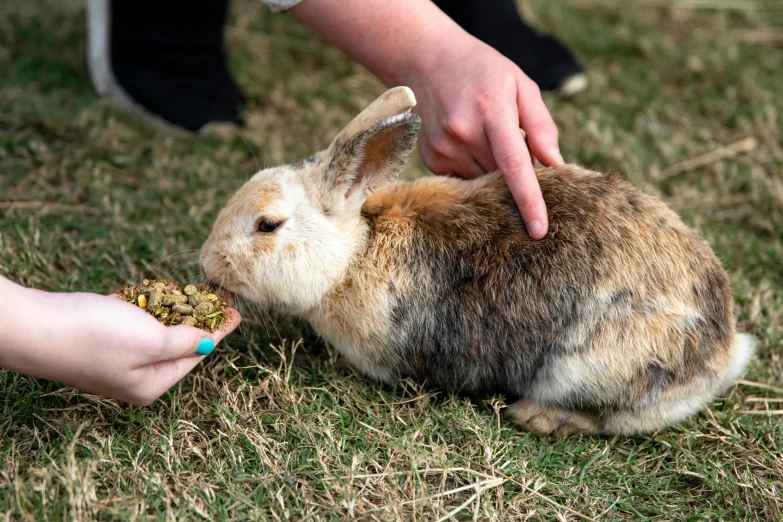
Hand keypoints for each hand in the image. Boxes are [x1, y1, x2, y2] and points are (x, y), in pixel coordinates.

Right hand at [0, 277, 240, 405]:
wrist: (33, 326)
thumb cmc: (94, 335)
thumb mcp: (151, 340)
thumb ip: (184, 342)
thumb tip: (208, 343)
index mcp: (152, 384)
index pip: (197, 354)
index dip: (219, 329)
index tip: (238, 309)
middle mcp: (136, 376)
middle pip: (179, 343)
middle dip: (200, 317)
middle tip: (220, 293)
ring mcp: (116, 357)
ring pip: (156, 330)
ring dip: (174, 309)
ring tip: (196, 290)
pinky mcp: (99, 338)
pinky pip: (133, 321)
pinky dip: (146, 306)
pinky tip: (159, 292)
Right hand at [289, 0, 563, 238]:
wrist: (427, 61)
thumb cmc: (483, 72)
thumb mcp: (520, 84)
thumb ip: (541, 125)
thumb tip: (556, 165)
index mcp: (491, 112)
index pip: (514, 165)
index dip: (528, 200)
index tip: (539, 230)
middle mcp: (462, 134)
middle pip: (499, 179)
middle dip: (515, 179)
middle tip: (517, 153)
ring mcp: (443, 149)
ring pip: (481, 183)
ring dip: (493, 174)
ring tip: (489, 140)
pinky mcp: (431, 159)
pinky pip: (464, 180)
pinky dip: (475, 170)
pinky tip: (470, 144)